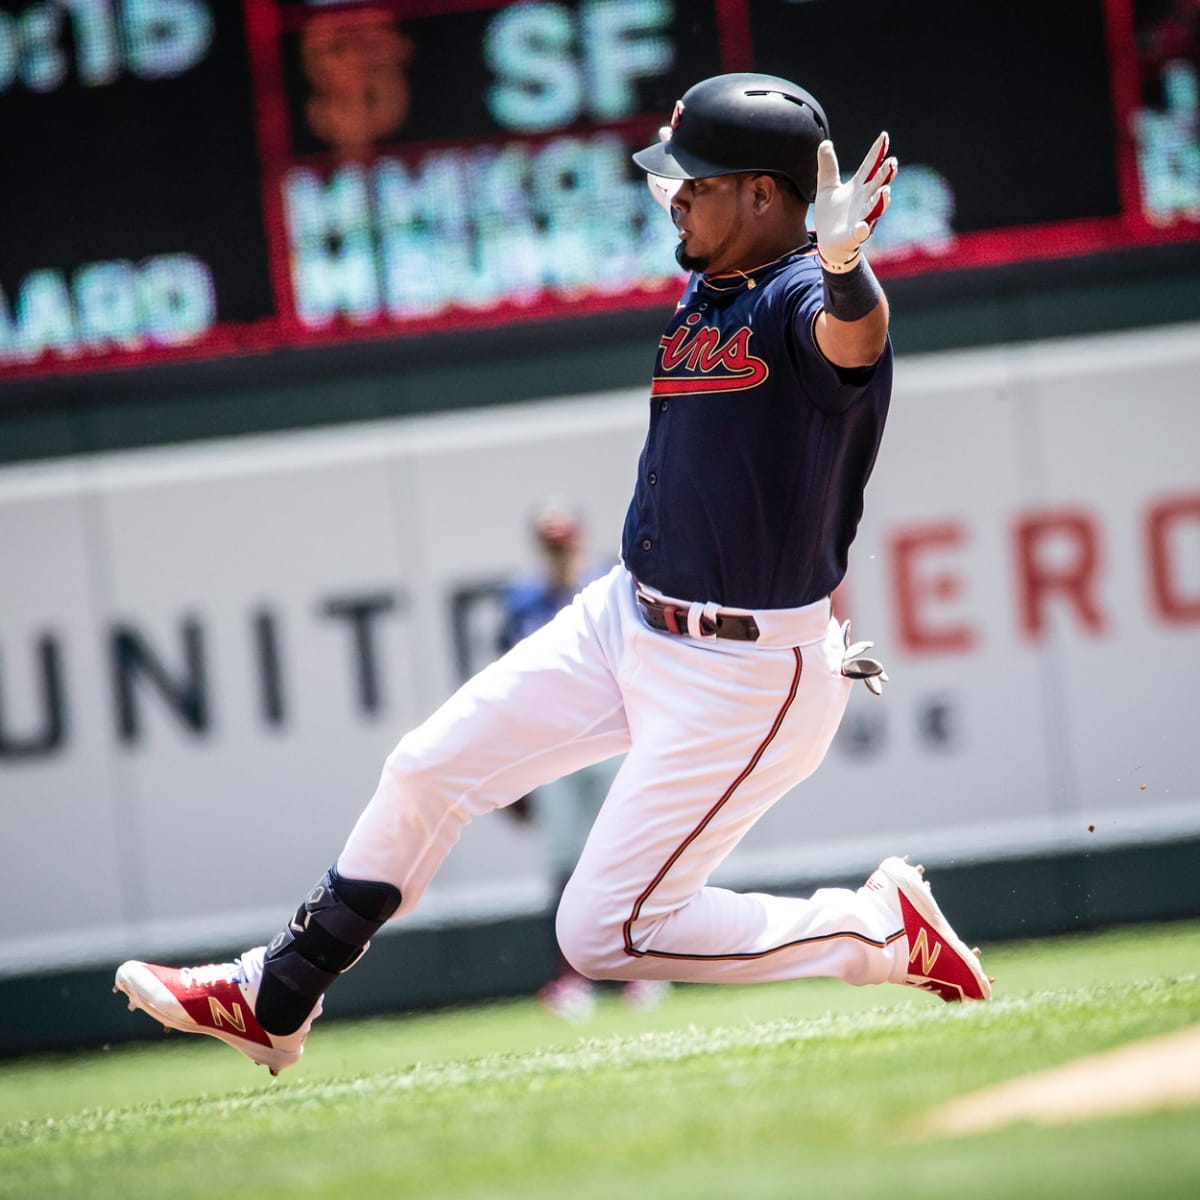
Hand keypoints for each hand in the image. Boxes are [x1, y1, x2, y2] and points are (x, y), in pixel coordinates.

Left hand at [814, 132, 897, 272]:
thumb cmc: (831, 215)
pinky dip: (863, 229)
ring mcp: (862, 218)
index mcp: (859, 187)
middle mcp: (865, 200)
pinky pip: (861, 233)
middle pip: (878, 184)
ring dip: (881, 200)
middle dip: (886, 175)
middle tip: (892, 162)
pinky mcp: (854, 236)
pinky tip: (863, 226)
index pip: (870, 166)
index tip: (884, 136)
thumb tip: (824, 143)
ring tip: (885, 190)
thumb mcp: (827, 187)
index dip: (877, 152)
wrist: (827, 242)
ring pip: (875, 208)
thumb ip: (827, 166)